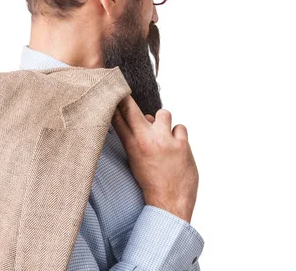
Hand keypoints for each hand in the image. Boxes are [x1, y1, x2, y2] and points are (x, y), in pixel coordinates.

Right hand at [112, 94, 198, 222]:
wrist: (168, 204)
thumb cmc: (152, 184)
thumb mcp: (136, 161)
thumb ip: (136, 141)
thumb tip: (143, 120)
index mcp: (132, 146)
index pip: (118, 119)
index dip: (116, 102)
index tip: (114, 91)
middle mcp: (146, 140)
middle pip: (132, 110)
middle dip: (128, 99)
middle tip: (126, 94)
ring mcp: (165, 141)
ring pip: (163, 113)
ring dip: (163, 121)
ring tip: (163, 134)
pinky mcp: (182, 145)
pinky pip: (180, 127)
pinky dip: (178, 135)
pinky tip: (176, 146)